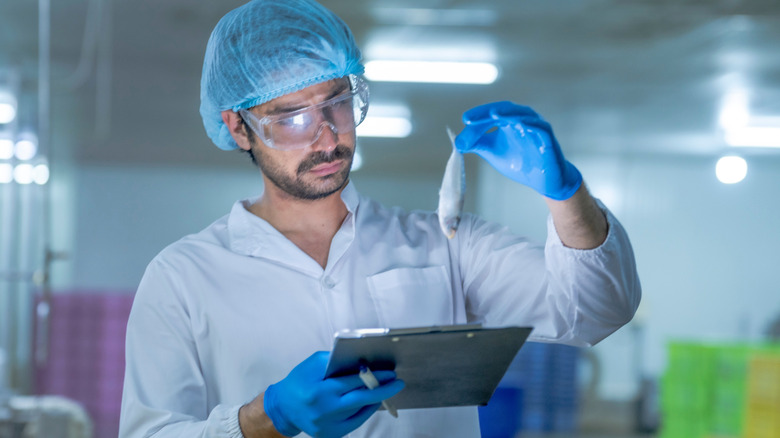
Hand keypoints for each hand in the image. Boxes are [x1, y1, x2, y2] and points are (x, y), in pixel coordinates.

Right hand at [263, 352, 404, 436]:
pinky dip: (365, 412)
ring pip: (360, 412)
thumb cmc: (299, 381)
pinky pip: (355, 423)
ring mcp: (328, 426)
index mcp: (321, 390)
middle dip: (383, 390)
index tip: (390, 373)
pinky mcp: (329, 435)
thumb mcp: (314, 363)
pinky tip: (371, 403)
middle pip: (362, 399)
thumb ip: (337, 360)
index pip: (354, 382)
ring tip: (383, 390)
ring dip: (375, 400)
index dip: (375, 377)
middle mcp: (325, 410)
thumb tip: (362, 361)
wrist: (283, 407)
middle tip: (398, 383)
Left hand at [455, 101, 581, 199]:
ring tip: (492, 115)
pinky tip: (520, 123)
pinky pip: (541, 128)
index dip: (479, 115)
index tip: (465, 120)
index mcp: (509, 121)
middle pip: (505, 110)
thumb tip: (457, 142)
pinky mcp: (548, 139)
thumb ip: (477, 144)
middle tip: (471, 119)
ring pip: (523, 114)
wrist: (543, 180)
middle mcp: (523, 120)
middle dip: (487, 112)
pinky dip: (531, 124)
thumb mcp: (493, 153)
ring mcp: (536, 128)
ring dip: (508, 113)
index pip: (492, 113)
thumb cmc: (519, 163)